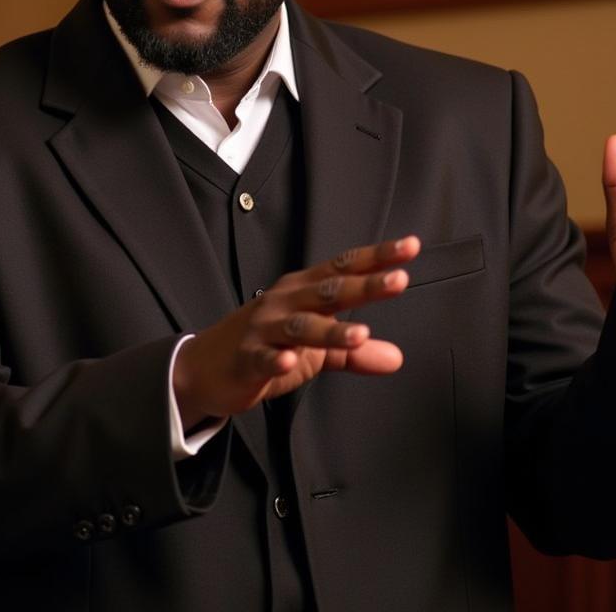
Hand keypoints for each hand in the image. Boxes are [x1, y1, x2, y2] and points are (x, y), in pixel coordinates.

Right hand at [172, 236, 418, 429]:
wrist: (206, 367)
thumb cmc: (266, 348)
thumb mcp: (314, 349)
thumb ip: (353, 350)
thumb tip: (396, 358)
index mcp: (304, 291)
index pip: (345, 269)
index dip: (377, 258)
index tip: (410, 247)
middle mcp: (286, 302)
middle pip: (329, 290)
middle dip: (365, 285)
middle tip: (398, 280)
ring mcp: (264, 328)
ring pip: (301, 326)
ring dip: (330, 330)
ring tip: (358, 334)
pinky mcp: (246, 358)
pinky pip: (262, 358)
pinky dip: (275, 359)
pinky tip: (288, 363)